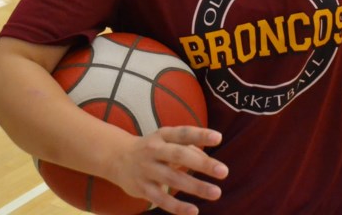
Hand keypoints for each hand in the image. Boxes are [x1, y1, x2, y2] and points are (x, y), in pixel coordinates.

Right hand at [107, 126, 227, 214]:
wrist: (117, 158)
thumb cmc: (154, 148)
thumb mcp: (167, 141)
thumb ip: (190, 148)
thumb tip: (209, 163)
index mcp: (163, 135)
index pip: (183, 133)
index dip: (200, 135)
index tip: (219, 138)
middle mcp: (154, 150)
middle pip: (179, 155)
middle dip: (202, 164)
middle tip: (224, 171)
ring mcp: (147, 169)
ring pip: (172, 179)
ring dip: (195, 187)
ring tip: (216, 193)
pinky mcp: (142, 188)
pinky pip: (161, 199)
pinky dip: (177, 207)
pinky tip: (194, 211)